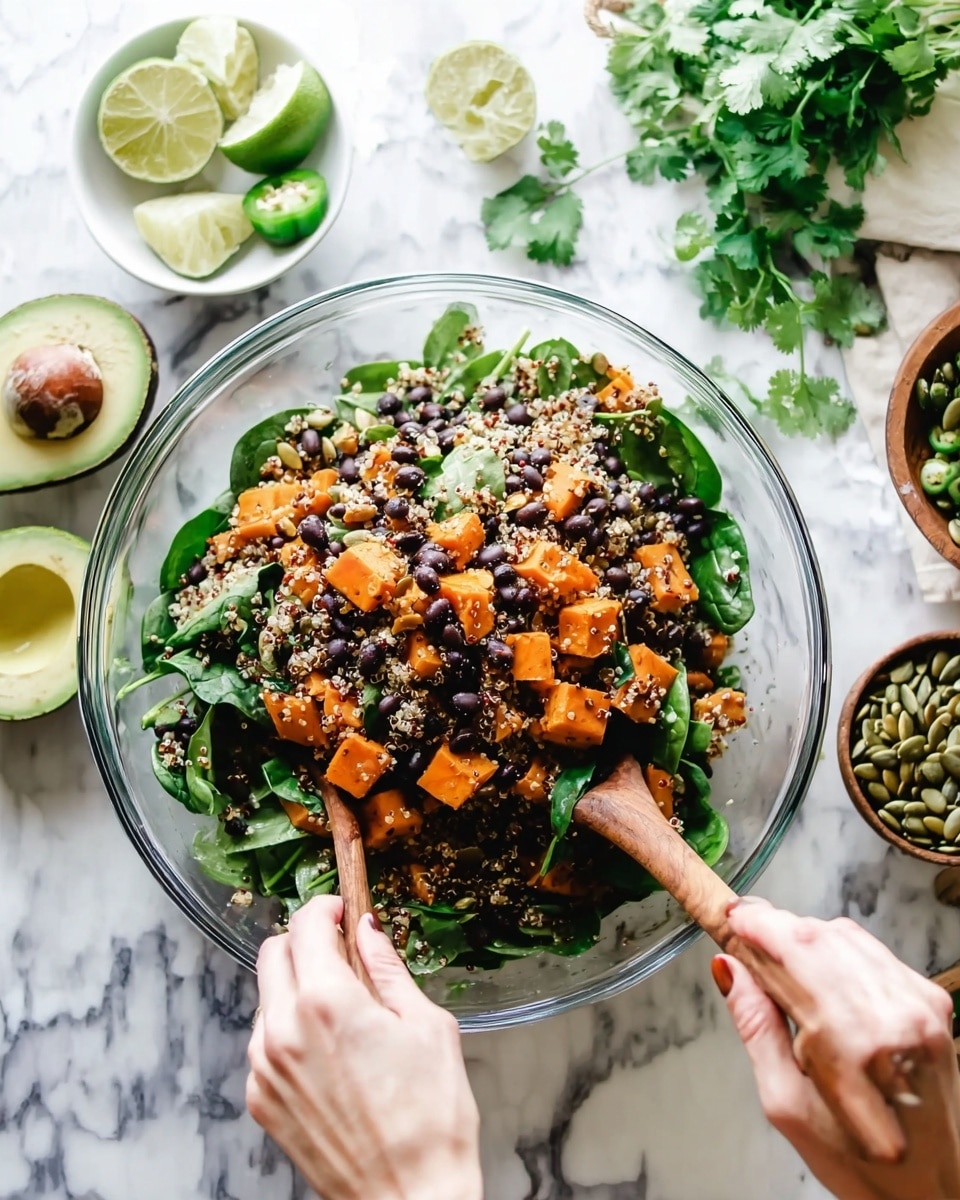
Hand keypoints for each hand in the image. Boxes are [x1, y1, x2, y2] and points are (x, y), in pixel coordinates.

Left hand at [246, 896, 482, 1199]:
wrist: (407, 1198)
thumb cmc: (430, 1119)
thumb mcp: (427, 1025)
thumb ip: (388, 969)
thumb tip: (369, 931)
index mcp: (328, 1003)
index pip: (306, 925)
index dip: (326, 909)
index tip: (342, 912)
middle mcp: (284, 1031)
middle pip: (273, 953)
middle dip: (306, 941)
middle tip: (342, 952)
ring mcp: (266, 1068)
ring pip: (265, 997)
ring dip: (295, 985)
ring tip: (342, 1009)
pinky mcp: (261, 1100)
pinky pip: (264, 1042)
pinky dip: (288, 1029)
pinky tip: (329, 1050)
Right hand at [713, 900, 959, 1199]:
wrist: (933, 1190)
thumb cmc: (861, 1163)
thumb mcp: (785, 1105)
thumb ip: (757, 1028)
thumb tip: (730, 970)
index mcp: (858, 1045)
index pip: (797, 948)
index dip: (758, 923)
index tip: (729, 917)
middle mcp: (898, 1016)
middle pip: (821, 935)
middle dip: (776, 926)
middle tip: (743, 934)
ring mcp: (922, 1005)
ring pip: (848, 935)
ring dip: (806, 935)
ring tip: (778, 959)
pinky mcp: (933, 1001)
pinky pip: (874, 952)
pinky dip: (838, 950)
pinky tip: (820, 974)